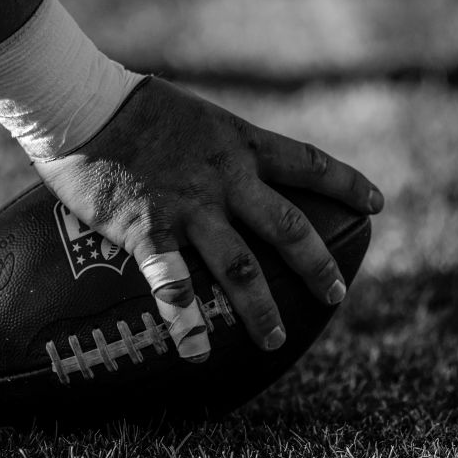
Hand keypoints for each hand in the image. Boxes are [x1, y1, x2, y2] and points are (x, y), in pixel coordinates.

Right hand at [35, 78, 383, 360]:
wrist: (80, 102)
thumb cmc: (125, 104)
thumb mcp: (189, 116)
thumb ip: (208, 147)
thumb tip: (210, 164)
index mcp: (238, 143)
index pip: (308, 163)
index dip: (346, 184)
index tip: (377, 203)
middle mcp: (226, 177)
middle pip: (289, 227)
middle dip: (317, 265)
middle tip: (336, 295)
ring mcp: (190, 207)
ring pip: (241, 266)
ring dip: (261, 308)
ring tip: (274, 340)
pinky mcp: (148, 230)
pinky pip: (175, 285)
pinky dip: (189, 323)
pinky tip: (198, 355)